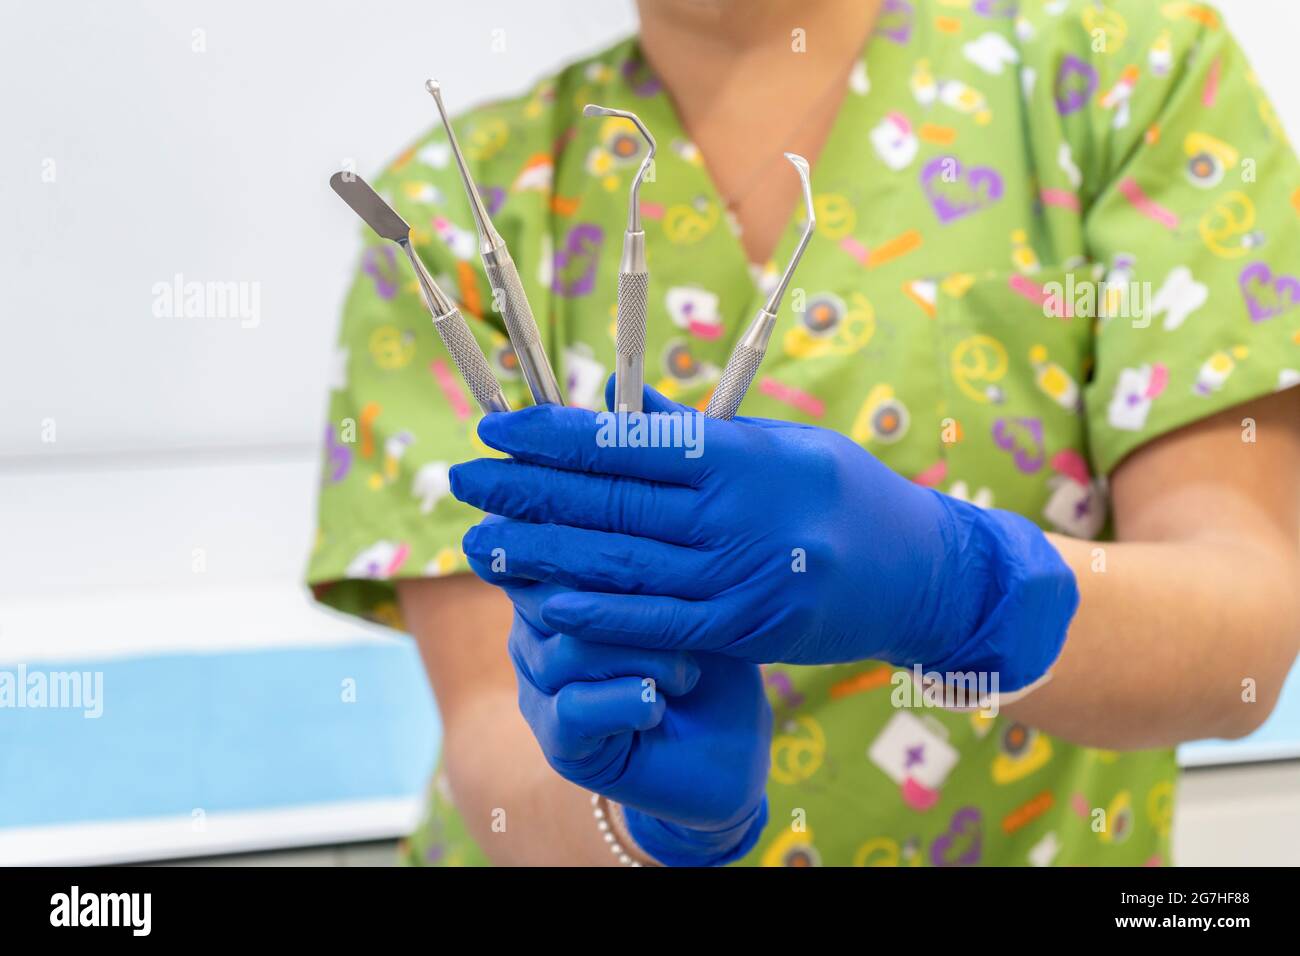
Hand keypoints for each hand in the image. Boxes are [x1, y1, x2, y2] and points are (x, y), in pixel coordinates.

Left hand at [452, 380, 1078, 691]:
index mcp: (743, 456)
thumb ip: (700, 438)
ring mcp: (741, 578)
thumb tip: (617, 414)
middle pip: (611, 501)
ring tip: (481, 540)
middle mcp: (738, 515)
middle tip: (462, 479)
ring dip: (543, 554)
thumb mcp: (783, 444)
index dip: (554, 435)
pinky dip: (599, 612)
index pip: (628, 440)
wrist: (926, 574)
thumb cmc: (849, 493)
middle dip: (528, 491)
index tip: (497, 427)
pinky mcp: (744, 630)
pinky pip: (659, 622)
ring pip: (623, 564)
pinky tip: (545, 599)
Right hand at [496, 573, 770, 865]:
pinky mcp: (558, 742)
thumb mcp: (689, 599)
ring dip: (645, 658)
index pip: (551, 544)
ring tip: (686, 674)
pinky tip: (659, 705)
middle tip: (687, 626)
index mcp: (557, 584)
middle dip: (630, 603)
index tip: (653, 555)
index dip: (597, 544)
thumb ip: (647, 564)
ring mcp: (539, 687)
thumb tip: (629, 521)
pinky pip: (573, 709)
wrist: (733, 751)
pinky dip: (627, 702)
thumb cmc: (715, 660)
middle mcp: (534, 631)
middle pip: (554, 593)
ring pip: (568, 650)